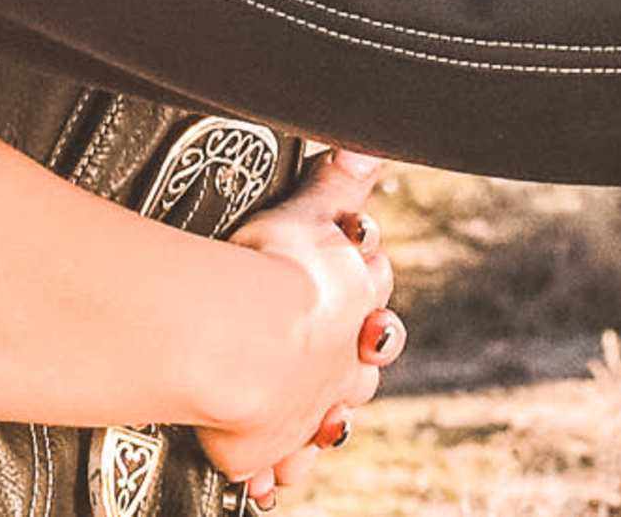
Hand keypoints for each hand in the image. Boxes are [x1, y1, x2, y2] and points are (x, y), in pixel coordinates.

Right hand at [196, 149, 396, 499]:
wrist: (247, 343)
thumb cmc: (279, 272)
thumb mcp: (313, 211)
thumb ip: (341, 177)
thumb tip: (367, 144)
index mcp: (359, 303)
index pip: (373, 286)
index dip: (361, 277)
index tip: (344, 267)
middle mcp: (344, 363)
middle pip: (363, 362)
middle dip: (350, 355)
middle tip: (322, 347)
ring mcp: (311, 410)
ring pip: (329, 419)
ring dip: (318, 416)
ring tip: (297, 412)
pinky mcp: (273, 450)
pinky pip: (280, 468)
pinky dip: (273, 470)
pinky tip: (265, 475)